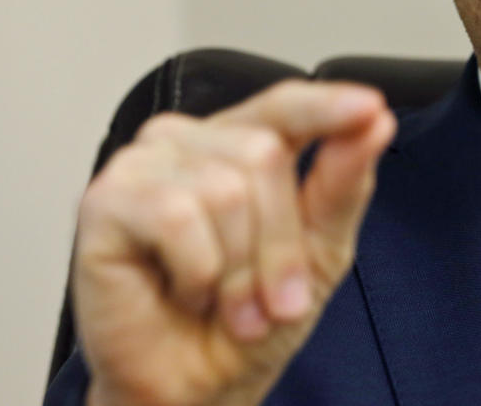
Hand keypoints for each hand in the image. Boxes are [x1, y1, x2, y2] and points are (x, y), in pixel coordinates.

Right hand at [72, 79, 396, 405]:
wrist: (195, 390)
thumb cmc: (252, 318)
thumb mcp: (321, 249)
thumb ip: (344, 183)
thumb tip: (374, 122)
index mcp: (243, 142)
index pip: (286, 104)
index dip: (327, 106)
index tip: (369, 109)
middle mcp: (191, 141)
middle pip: (264, 154)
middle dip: (279, 242)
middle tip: (271, 297)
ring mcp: (144, 165)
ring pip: (224, 188)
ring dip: (239, 269)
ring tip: (227, 303)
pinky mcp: (106, 200)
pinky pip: (176, 216)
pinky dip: (197, 270)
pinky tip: (184, 289)